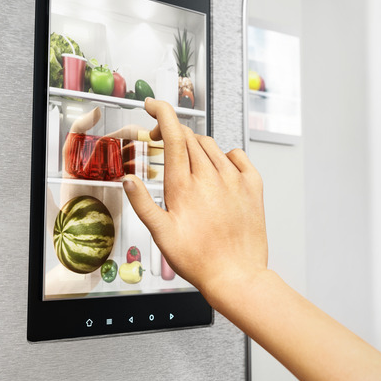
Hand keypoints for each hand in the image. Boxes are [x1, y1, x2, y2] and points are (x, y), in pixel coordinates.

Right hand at [122, 98, 267, 302]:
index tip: (153, 104)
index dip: (162, 112)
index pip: (174, 134)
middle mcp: (210, 177)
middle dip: (173, 134)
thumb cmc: (197, 259)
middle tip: (162, 146)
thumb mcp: (161, 235)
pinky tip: (217, 171)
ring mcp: (234, 179)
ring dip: (195, 146)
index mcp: (184, 186)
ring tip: (188, 166)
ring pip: (211, 145)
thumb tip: (127, 179)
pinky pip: (237, 155)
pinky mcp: (252, 186)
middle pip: (190, 138)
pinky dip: (224, 155)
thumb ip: (142, 203)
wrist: (236, 275)